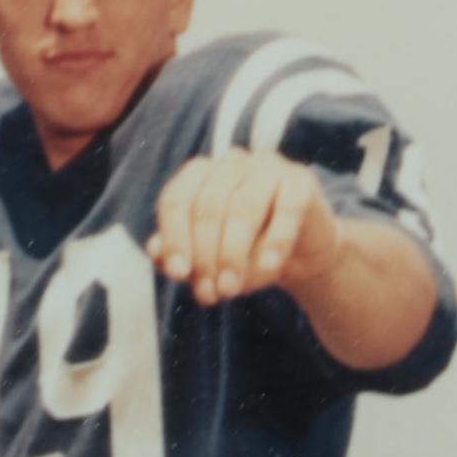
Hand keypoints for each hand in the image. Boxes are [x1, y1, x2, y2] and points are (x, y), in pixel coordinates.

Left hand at [147, 152, 333, 306]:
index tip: (178, 275)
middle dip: (205, 255)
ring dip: (234, 253)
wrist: (298, 256)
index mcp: (200, 174)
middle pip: (207, 206)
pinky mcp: (301, 181)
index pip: (176, 200)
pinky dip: (276, 240)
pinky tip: (269, 267)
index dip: (174, 238)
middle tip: (210, 294)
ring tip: (231, 289)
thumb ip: (180, 256)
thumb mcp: (208, 261)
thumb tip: (155, 252)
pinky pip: (286, 209)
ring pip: (243, 207)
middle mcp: (230, 163)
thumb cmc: (245, 253)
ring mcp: (268, 166)